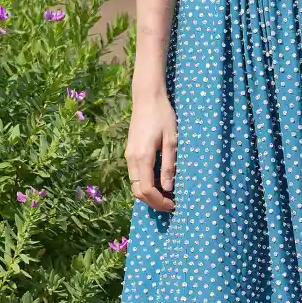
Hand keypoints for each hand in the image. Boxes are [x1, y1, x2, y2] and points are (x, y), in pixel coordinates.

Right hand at [125, 92, 176, 211]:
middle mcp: (132, 159)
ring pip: (134, 184)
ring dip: (148, 194)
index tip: (173, 205)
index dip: (159, 202)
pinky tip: (159, 182)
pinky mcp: (130, 152)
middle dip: (153, 202)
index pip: (146, 190)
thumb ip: (169, 164)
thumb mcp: (172, 140)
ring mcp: (129, 156)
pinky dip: (145, 184)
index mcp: (142, 157)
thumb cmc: (163, 116)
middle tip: (170, 204)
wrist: (147, 97)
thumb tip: (168, 188)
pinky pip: (135, 175)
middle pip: (137, 191)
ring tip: (166, 195)